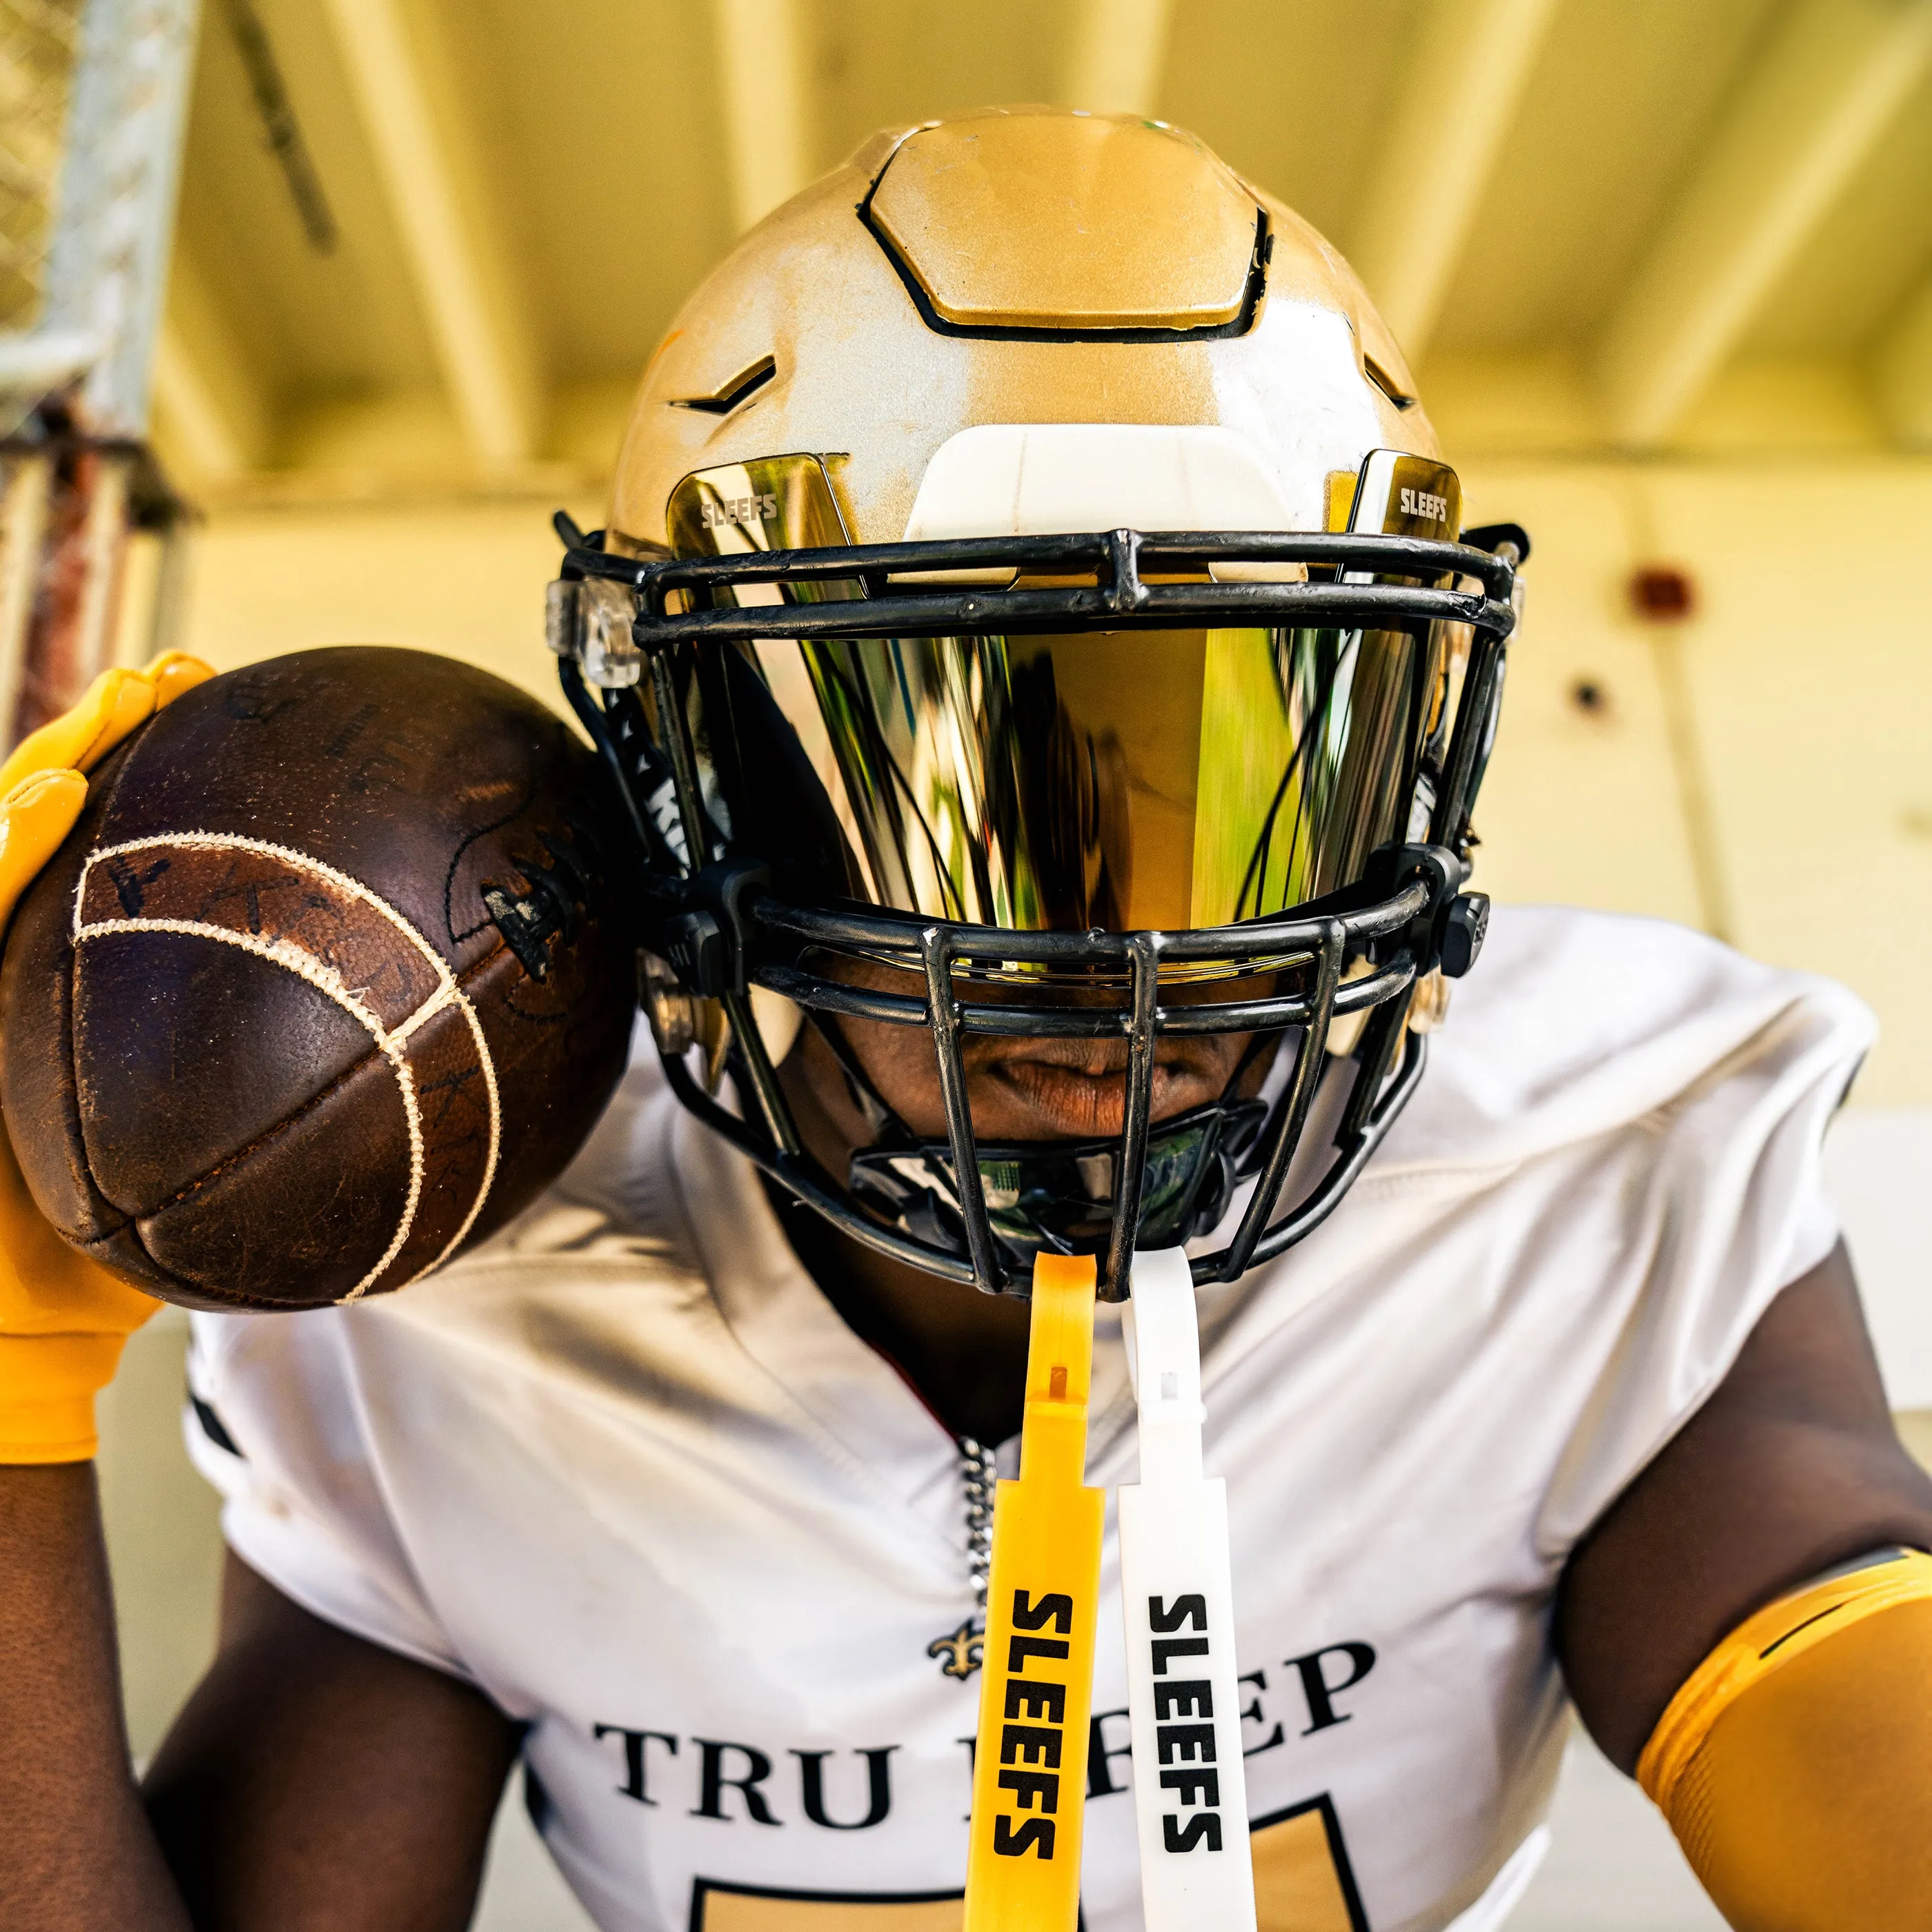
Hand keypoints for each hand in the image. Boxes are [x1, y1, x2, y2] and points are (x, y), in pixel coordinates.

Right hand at [0, 653, 213, 1462]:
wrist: (10, 1328)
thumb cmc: (100, 1252)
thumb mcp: (200, 1156)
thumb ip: (268, 1085)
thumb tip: (425, 1035)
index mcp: (74, 978)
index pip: (115, 854)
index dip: (161, 776)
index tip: (235, 713)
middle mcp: (13, 965)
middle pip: (50, 821)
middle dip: (110, 736)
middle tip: (183, 676)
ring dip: (47, 770)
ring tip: (118, 713)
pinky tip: (50, 804)